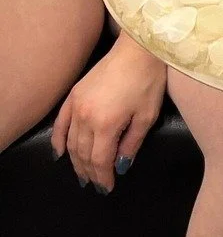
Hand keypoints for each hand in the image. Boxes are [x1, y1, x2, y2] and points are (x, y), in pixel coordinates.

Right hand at [50, 41, 165, 190]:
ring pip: (71, 142)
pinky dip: (58, 140)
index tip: (107, 187)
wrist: (138, 49)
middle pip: (83, 154)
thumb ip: (132, 143)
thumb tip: (121, 165)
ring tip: (82, 174)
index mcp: (106, 124)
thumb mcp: (147, 115)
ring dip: (75, 161)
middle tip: (95, 184)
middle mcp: (86, 117)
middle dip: (89, 172)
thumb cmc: (148, 80)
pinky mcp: (73, 95)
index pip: (100, 160)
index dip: (103, 176)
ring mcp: (76, 105)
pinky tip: (59, 153)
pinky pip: (60, 124)